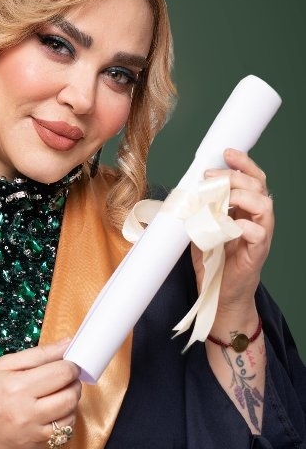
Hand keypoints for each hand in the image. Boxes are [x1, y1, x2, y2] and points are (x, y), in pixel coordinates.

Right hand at [0, 341, 81, 448]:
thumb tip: (68, 343)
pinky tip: (46, 412)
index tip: (67, 361)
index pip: (63, 372)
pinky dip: (60, 421)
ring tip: (54, 394)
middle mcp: (26, 413)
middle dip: (73, 383)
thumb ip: (39, 354)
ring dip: (69, 403)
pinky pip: (60, 434)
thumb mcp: (2, 365)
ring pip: (70, 417)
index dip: (70, 364)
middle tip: (63, 376)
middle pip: (71, 396)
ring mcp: (30, 435)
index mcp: (18, 386)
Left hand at [192, 147, 273, 325]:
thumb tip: (183, 190)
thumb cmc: (212, 261)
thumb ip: (198, 209)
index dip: (243, 163)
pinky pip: (259, 232)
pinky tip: (226, 225)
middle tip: (210, 177)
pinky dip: (242, 225)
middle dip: (234, 176)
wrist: (218, 295)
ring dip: (240, 196)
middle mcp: (257, 219)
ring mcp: (261, 235)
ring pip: (264, 205)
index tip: (226, 153)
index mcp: (245, 209)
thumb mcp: (200, 228)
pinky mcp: (257, 252)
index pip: (252, 179)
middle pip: (258, 186)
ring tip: (220, 198)